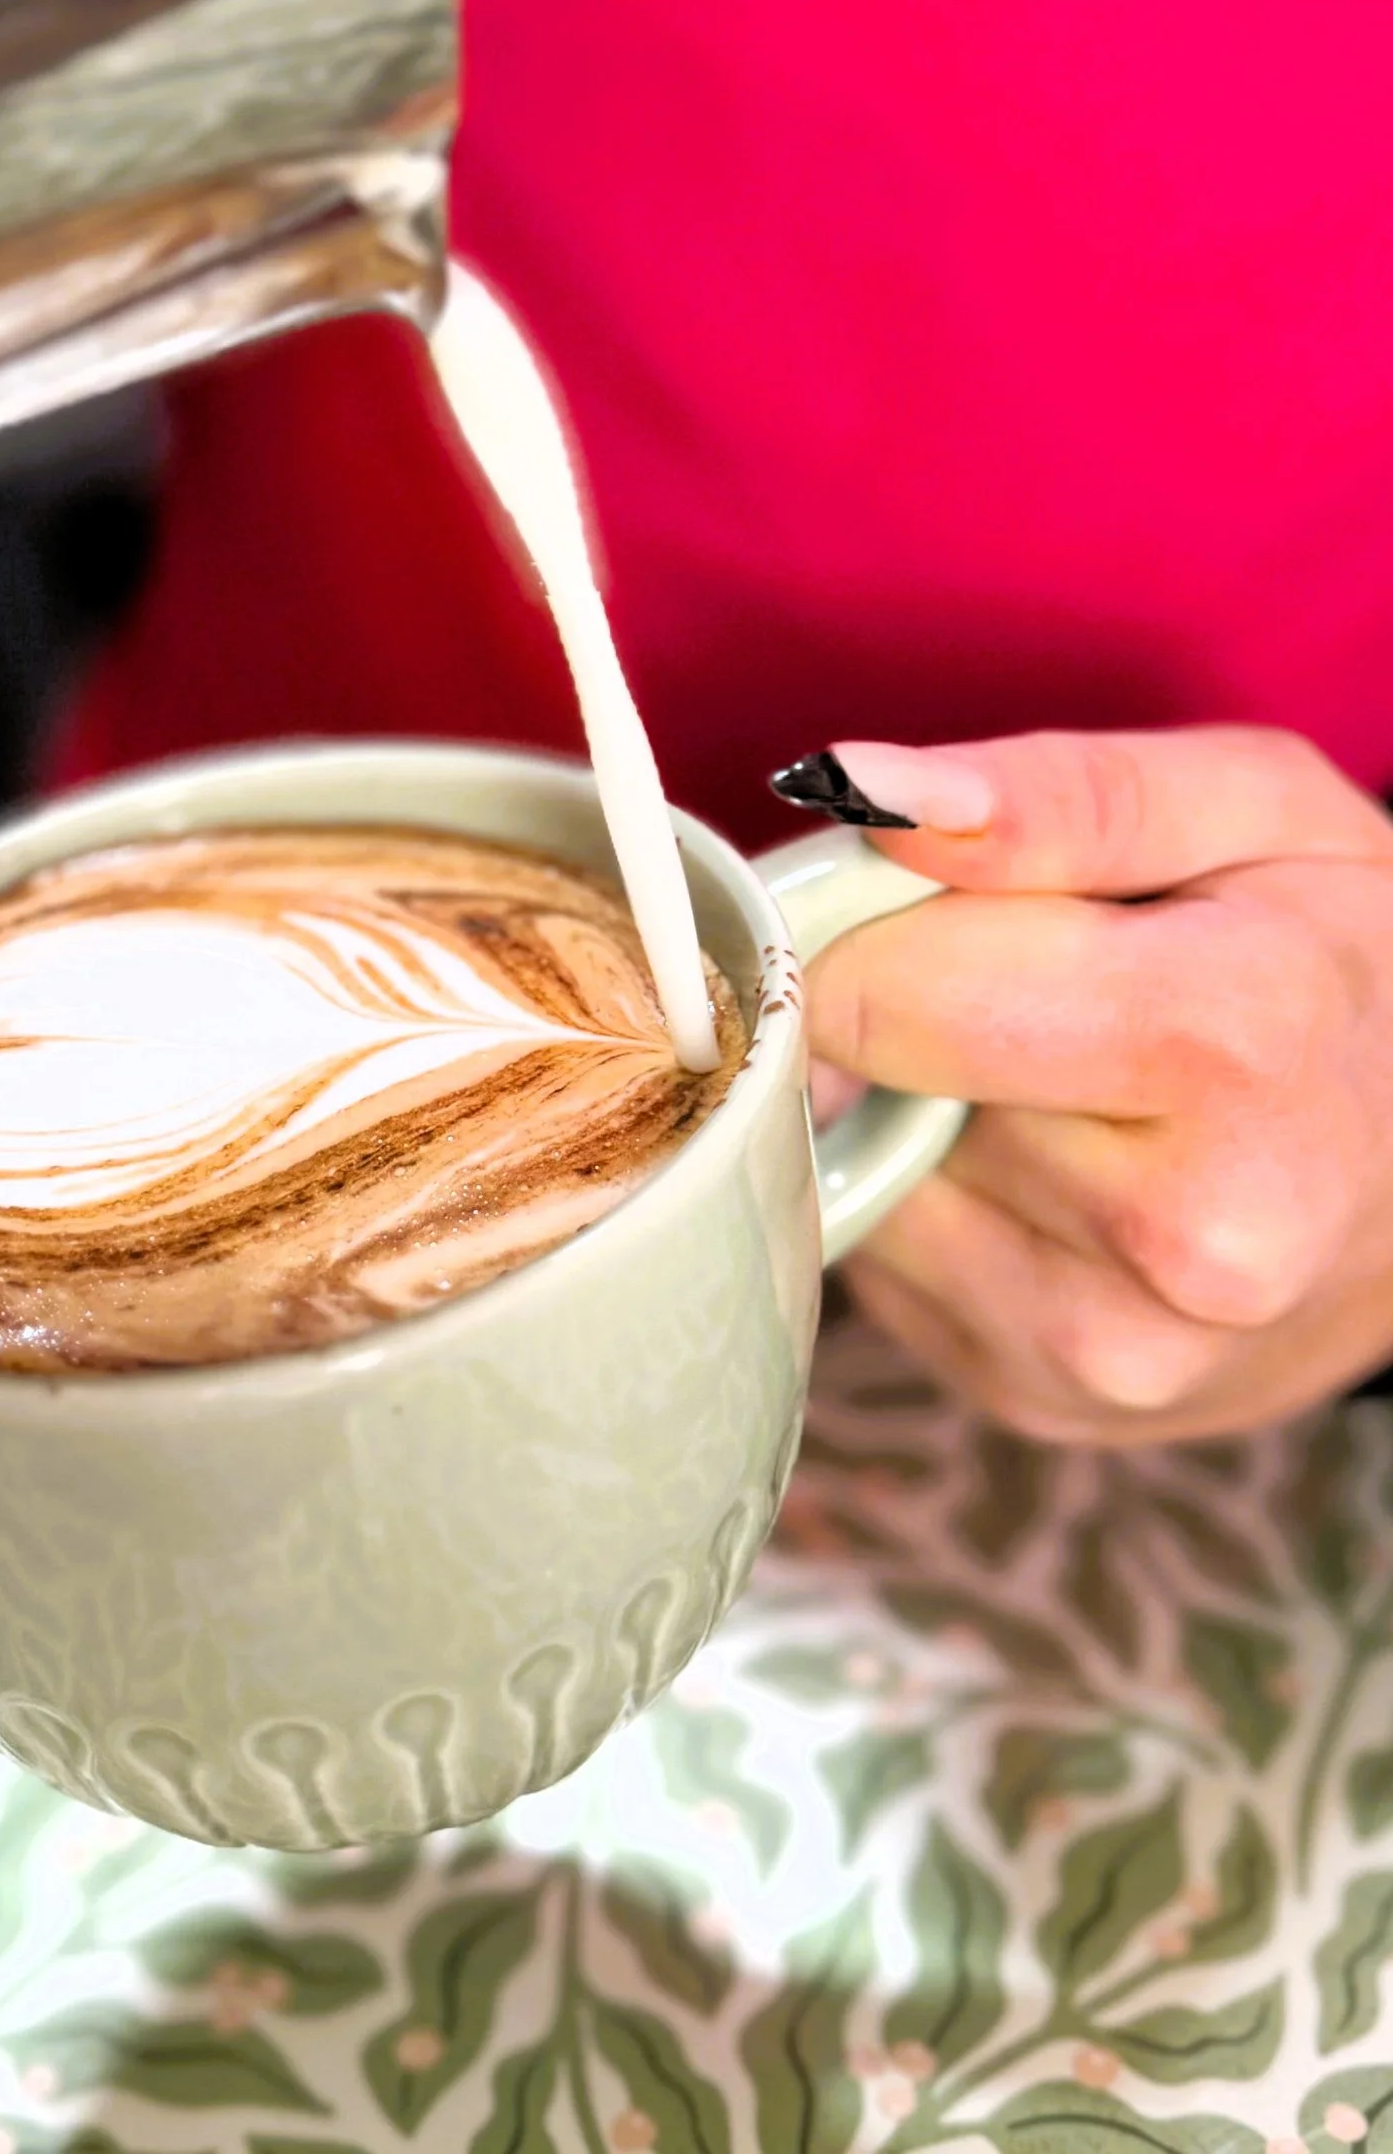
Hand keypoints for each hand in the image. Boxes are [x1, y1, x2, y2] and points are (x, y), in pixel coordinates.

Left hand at [801, 724, 1392, 1441]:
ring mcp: (1113, 1352)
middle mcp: (1187, 1239)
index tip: (918, 885)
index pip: (898, 987)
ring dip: (904, 1098)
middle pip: (870, 1075)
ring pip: (856, 1164)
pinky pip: (880, 1254)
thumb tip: (866, 791)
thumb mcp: (1249, 807)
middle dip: (900, 1000)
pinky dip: (921, 1187)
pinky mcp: (1038, 1402)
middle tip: (1027, 973)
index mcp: (1240, 1051)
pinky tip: (1043, 1159)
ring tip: (1057, 1070)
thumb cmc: (1339, 955)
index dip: (868, 912)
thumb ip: (1059, 795)